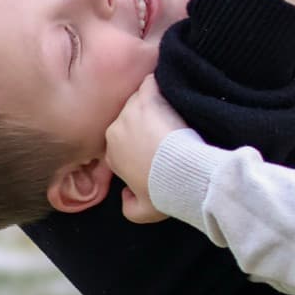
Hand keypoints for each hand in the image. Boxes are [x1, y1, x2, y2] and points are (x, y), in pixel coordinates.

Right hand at [105, 76, 187, 222]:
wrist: (182, 173)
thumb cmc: (163, 192)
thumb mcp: (143, 212)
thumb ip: (128, 207)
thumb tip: (124, 196)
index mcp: (111, 156)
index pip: (119, 143)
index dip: (135, 143)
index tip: (153, 146)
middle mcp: (115, 130)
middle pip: (127, 119)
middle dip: (142, 121)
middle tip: (164, 127)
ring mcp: (130, 111)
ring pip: (137, 100)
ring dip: (151, 103)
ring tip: (170, 109)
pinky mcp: (149, 98)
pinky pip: (150, 83)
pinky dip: (157, 83)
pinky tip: (170, 86)